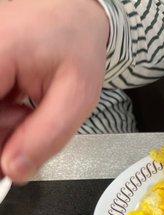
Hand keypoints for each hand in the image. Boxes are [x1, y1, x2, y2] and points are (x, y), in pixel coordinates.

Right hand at [0, 0, 108, 182]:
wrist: (73, 15)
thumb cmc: (77, 46)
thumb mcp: (77, 97)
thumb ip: (46, 137)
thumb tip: (13, 171)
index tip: (10, 164)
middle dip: (3, 135)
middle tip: (28, 124)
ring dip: (3, 127)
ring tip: (27, 109)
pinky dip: (0, 116)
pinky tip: (16, 104)